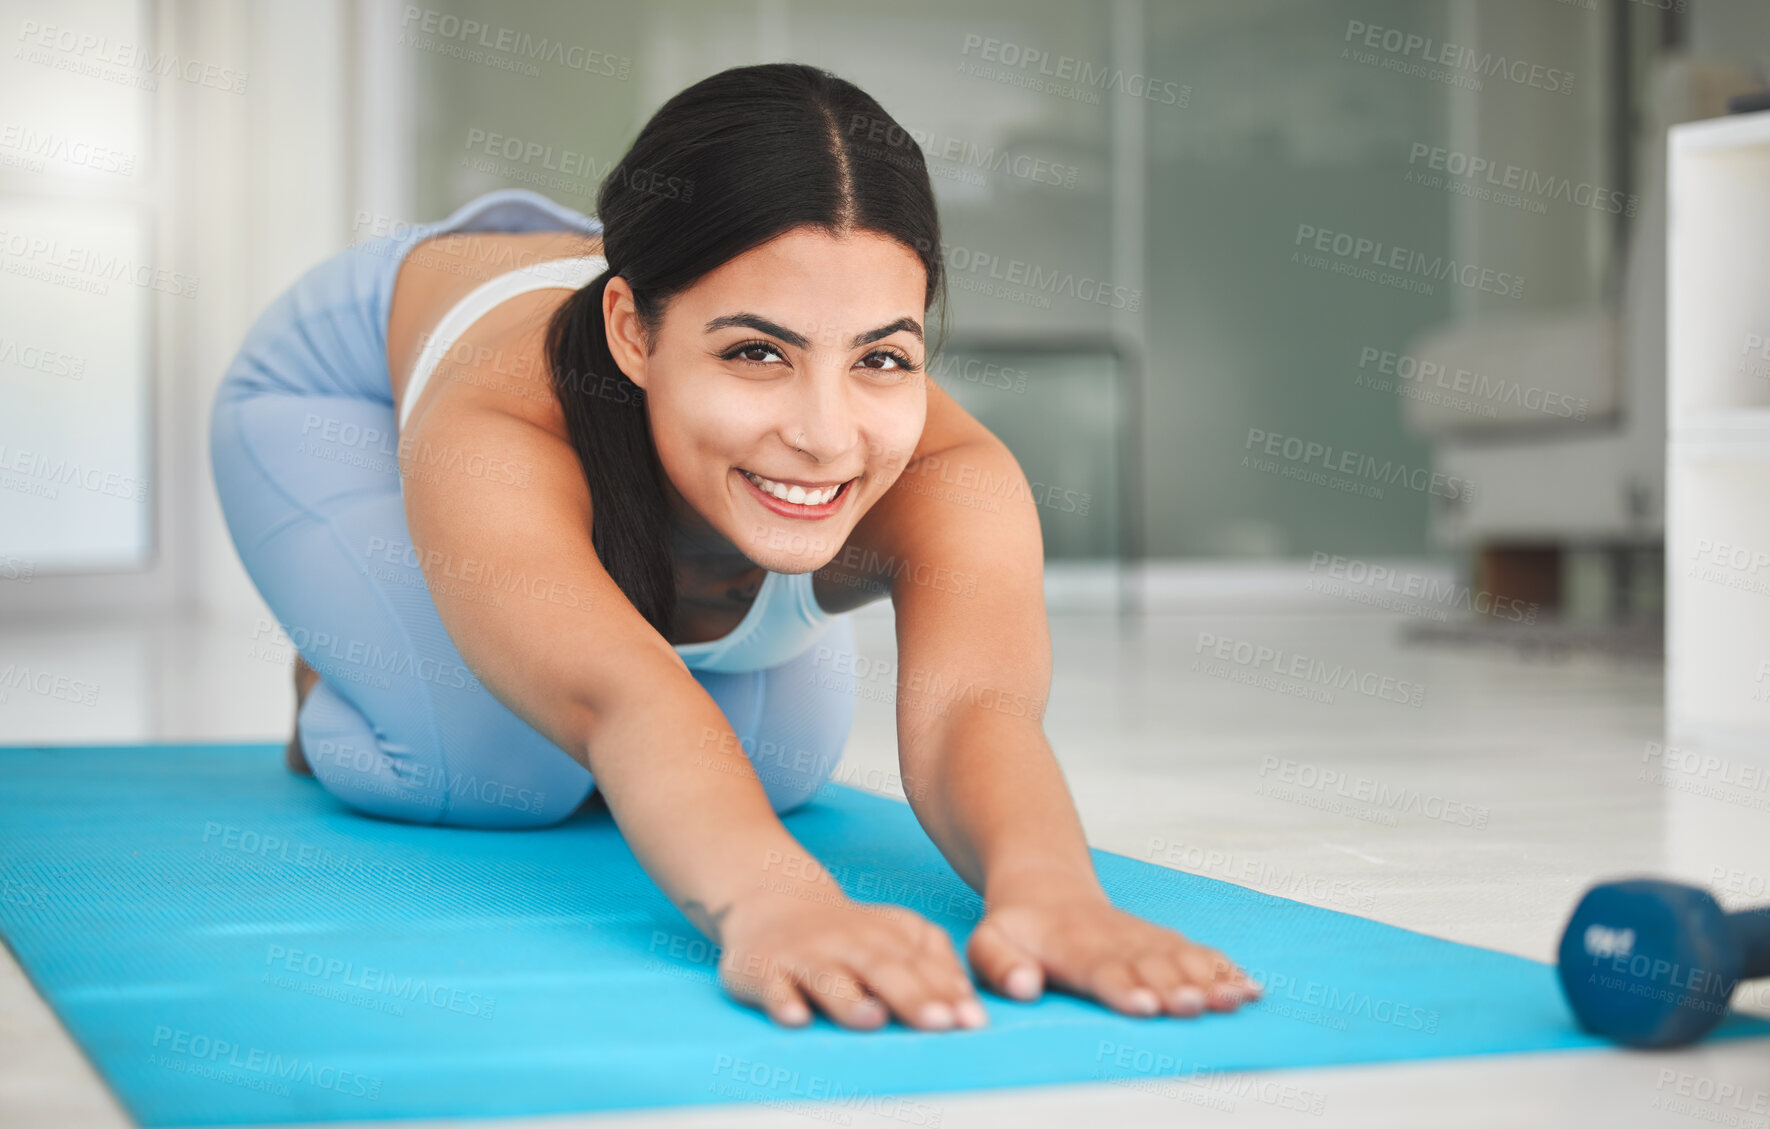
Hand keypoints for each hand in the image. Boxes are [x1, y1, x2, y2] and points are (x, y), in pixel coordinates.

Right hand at [716, 882, 988, 1031]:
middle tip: (939, 1022)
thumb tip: (966, 1002)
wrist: (771, 901)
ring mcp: (804, 957)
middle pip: (881, 970)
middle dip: (911, 996)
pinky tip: (796, 1018)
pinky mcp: (763, 971)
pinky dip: (783, 1002)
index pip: (920, 964)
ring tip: (873, 1019)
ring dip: (850, 1002)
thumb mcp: (894, 935)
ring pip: (828, 979)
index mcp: (884, 937)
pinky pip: (772, 988)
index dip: (946, 991)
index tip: (971, 1020)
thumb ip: (932, 961)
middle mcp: (846, 944)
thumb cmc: (847, 934)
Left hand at [968, 883, 1261, 1017]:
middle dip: (1173, 988)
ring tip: (1234, 999)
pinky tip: (1248, 988)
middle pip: (1149, 967)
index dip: (1123, 987)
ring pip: (1179, 960)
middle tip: (1194, 1005)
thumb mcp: (988, 941)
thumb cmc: (1017, 927)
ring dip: (1208, 981)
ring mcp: (1142, 940)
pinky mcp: (1161, 942)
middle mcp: (1115, 943)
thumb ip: (999, 964)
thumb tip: (1023, 986)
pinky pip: (1195, 953)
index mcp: (1072, 948)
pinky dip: (1222, 970)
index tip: (1144, 1004)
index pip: (1101, 970)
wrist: (1046, 887)